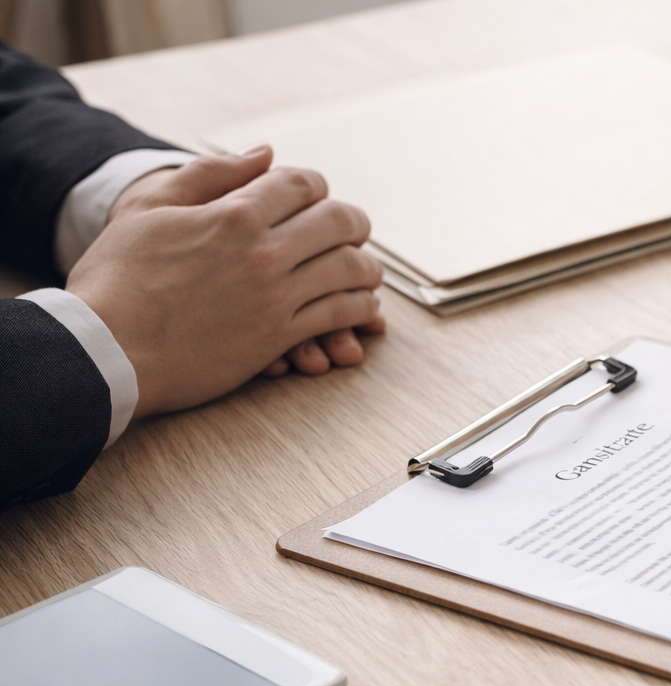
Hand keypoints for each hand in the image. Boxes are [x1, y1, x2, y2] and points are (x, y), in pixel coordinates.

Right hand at [70, 146, 385, 415]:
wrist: (105, 350)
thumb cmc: (117, 277)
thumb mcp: (149, 207)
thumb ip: (209, 174)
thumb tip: (264, 152)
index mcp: (233, 213)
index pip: (302, 183)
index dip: (314, 186)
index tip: (314, 197)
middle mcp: (264, 252)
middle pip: (340, 222)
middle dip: (353, 223)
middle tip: (353, 231)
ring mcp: (276, 296)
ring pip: (352, 270)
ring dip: (366, 267)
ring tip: (365, 270)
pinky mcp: (278, 337)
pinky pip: (341, 314)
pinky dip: (360, 307)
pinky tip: (359, 306)